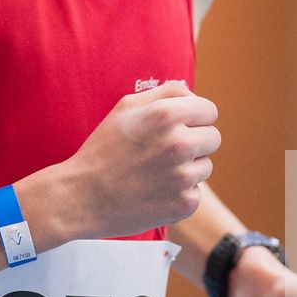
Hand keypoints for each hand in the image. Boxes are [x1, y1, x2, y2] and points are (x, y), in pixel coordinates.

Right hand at [48, 81, 216, 243]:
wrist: (82, 197)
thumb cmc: (103, 148)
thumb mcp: (125, 108)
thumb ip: (164, 93)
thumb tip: (192, 92)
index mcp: (167, 115)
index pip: (209, 111)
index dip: (195, 118)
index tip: (182, 127)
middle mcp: (179, 143)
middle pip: (213, 138)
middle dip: (196, 142)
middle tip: (167, 152)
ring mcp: (183, 176)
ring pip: (206, 166)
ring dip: (188, 168)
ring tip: (156, 173)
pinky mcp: (184, 203)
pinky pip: (196, 192)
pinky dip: (180, 194)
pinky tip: (155, 192)